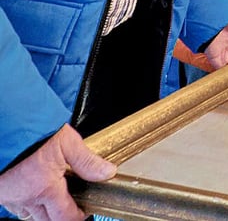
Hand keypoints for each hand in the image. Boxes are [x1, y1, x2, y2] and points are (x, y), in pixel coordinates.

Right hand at [0, 124, 115, 220]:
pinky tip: (33, 189)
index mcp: (46, 188)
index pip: (66, 217)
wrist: (7, 126)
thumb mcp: (66, 142)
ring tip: (53, 194)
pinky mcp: (1, 192)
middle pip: (48, 220)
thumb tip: (107, 172)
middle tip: (71, 202)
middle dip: (60, 215)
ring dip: (42, 209)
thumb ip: (87, 161)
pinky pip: (15, 206)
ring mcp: (11, 197)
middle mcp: (27, 198)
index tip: (85, 210)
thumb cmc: (32, 132)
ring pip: (30, 215)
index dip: (78, 216)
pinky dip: (26, 202)